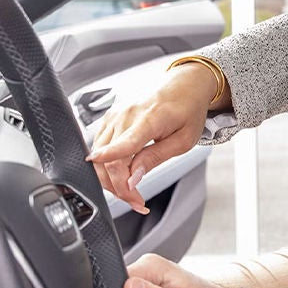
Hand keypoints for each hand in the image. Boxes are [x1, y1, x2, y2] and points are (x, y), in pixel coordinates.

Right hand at [87, 63, 217, 213]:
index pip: (124, 142)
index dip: (110, 158)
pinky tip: (123, 175)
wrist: (184, 86)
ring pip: (99, 156)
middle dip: (119, 187)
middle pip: (108, 159)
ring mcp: (115, 115)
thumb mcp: (183, 140)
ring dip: (111, 180)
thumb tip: (133, 178)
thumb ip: (156, 157)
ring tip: (131, 192)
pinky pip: (101, 147)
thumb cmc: (187, 110)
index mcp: (150, 118)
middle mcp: (127, 115)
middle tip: (136, 201)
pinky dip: (107, 166)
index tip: (99, 170)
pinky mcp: (110, 118)